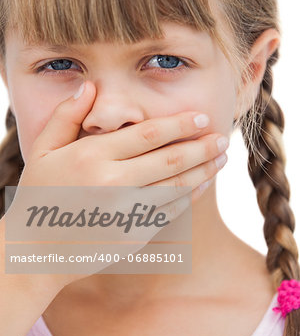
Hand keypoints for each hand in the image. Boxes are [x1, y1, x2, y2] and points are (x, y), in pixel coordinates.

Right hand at [5, 81, 228, 289]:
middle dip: (202, 147)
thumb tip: (90, 85)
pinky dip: (190, 196)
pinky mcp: (134, 234)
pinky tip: (202, 184)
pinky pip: (170, 211)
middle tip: (223, 137)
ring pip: (176, 186)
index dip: (180, 125)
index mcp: (92, 157)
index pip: (148, 135)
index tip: (202, 119)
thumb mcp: (44, 151)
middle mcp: (113, 183)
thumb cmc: (41, 196)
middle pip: (171, 159)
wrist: (39, 249)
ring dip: (204, 170)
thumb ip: (66, 116)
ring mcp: (126, 212)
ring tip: (222, 158)